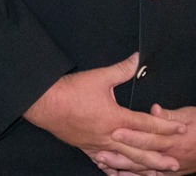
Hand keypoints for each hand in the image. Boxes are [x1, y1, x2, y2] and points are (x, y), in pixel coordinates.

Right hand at [24, 53, 184, 172]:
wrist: (44, 103)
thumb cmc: (69, 90)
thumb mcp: (98, 77)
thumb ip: (121, 69)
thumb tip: (136, 59)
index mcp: (115, 117)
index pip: (147, 124)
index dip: (166, 127)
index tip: (180, 129)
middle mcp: (110, 135)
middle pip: (141, 149)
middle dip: (160, 156)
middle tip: (175, 163)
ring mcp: (98, 144)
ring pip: (126, 159)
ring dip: (143, 167)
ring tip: (157, 173)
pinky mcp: (87, 147)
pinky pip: (104, 163)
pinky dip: (115, 170)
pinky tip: (122, 174)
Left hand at [96, 105, 195, 174]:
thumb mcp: (189, 116)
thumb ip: (169, 115)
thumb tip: (155, 110)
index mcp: (173, 140)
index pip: (149, 138)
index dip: (132, 135)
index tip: (115, 131)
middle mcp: (170, 155)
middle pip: (142, 156)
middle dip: (120, 155)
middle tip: (101, 152)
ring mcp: (169, 166)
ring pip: (143, 169)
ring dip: (122, 166)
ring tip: (103, 162)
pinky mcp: (170, 172)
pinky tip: (119, 175)